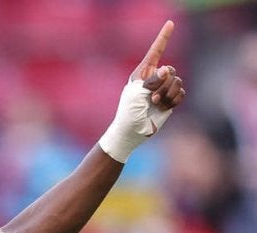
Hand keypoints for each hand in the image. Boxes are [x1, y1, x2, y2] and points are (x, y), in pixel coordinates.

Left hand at [99, 20, 185, 162]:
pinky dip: (173, 101)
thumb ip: (152, 80)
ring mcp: (163, 88)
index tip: (170, 23)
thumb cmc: (129, 111)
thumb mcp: (138, 92)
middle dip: (163, 84)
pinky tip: (163, 108)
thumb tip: (167, 70)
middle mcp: (154, 78)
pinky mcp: (171, 99)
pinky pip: (182, 93)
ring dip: (168, 95)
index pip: (155, 51)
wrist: (133, 130)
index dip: (163, 37)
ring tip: (155, 104)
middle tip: (151, 97)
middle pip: (170, 71)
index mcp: (142, 72)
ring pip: (177, 82)